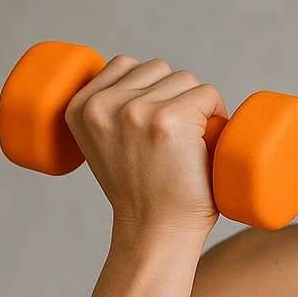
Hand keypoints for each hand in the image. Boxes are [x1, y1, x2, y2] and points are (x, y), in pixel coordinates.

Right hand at [63, 54, 228, 235]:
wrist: (156, 232)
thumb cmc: (143, 195)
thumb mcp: (106, 146)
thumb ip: (114, 113)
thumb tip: (153, 80)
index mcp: (80, 108)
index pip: (125, 64)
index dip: (151, 87)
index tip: (158, 122)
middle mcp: (103, 106)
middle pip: (158, 69)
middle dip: (176, 96)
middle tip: (180, 138)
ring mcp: (136, 111)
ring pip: (185, 79)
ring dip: (197, 104)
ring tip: (193, 141)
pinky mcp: (168, 120)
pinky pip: (207, 93)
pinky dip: (217, 112)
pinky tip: (209, 138)